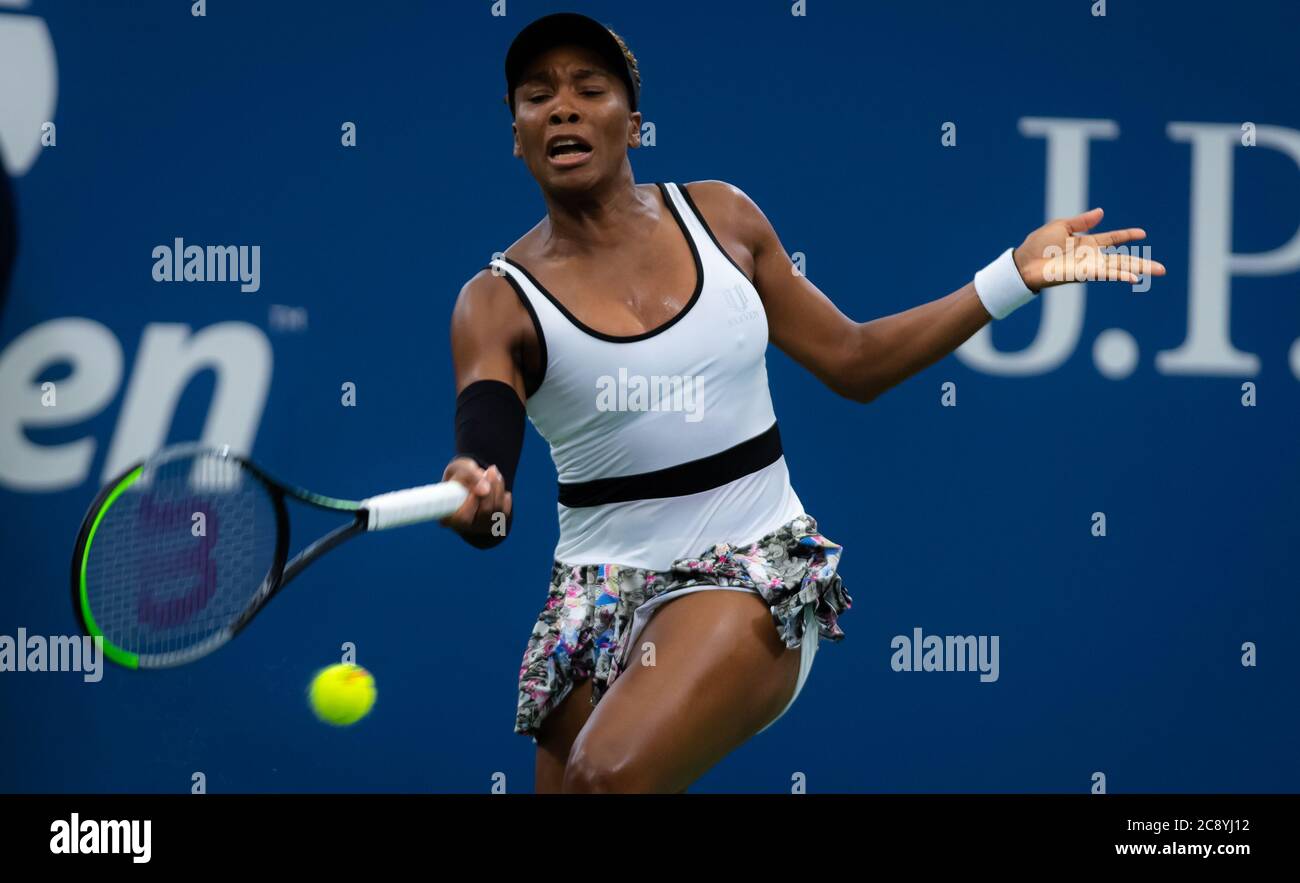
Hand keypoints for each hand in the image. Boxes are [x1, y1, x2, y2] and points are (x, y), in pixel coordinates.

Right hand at [439, 457, 511, 537]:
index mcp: (447, 518)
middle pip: (485, 511)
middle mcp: (463, 527)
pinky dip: (504, 498)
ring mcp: (479, 528)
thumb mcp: (460, 468)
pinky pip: (504, 513)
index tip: (478, 480)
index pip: (463, 517)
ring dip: (499, 489)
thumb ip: (470, 476)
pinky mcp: (492, 526)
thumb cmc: (458, 476)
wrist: (466, 481)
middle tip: (491, 469)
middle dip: (492, 488)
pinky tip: (498, 487)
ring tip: (494, 473)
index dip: (474, 499)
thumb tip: (486, 489)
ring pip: (497, 511)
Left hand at [1012, 207, 1166, 292]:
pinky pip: (1106, 275)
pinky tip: (1134, 278)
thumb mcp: (1061, 226)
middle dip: (1142, 262)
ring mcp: (1090, 266)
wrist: (1024, 262)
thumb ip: (1082, 221)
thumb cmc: (1037, 245)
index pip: (1113, 239)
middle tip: (1162, 268)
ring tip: (1159, 272)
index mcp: (1086, 243)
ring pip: (1120, 268)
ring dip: (1139, 270)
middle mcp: (1092, 256)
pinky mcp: (1084, 274)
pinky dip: (1120, 276)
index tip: (1142, 233)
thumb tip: (1102, 212)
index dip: (1127, 236)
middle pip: (1123, 259)